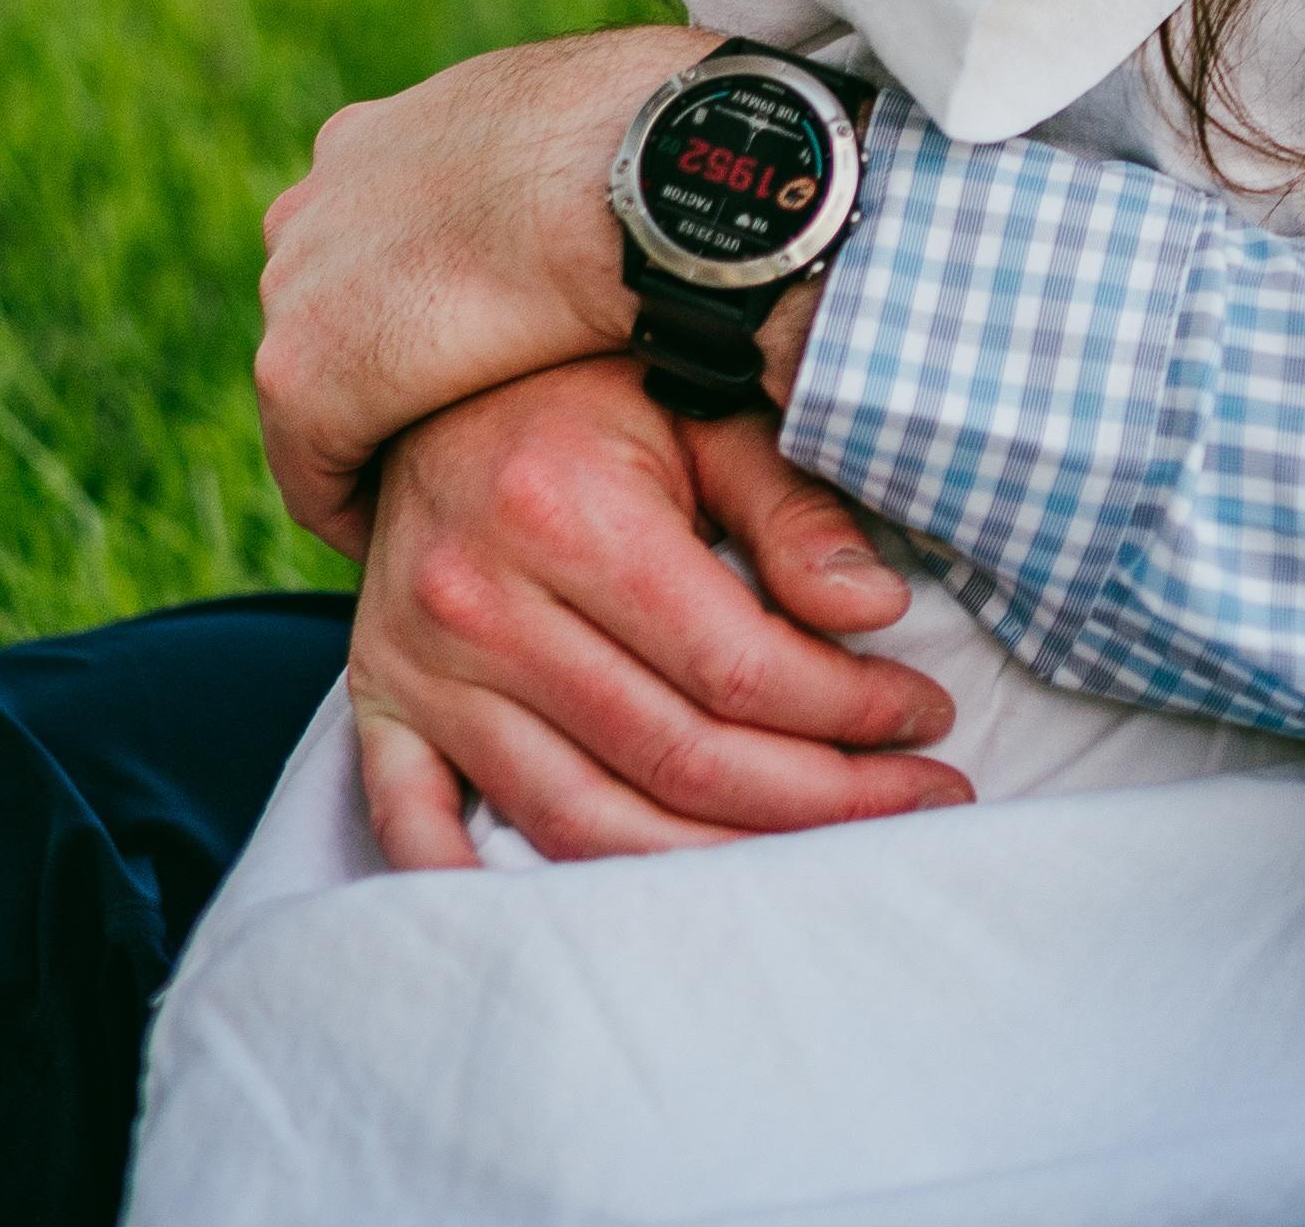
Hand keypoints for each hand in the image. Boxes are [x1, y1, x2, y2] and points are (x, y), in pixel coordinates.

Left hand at [256, 24, 703, 546]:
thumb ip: (570, 172)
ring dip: (385, 438)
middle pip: (334, 314)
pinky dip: (363, 508)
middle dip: (391, 374)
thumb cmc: (659, 146)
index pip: (372, 247)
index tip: (472, 370)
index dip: (421, 317)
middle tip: (463, 438)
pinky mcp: (304, 373)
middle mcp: (318, 202)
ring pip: (323, 391)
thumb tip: (642, 201)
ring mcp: (298, 284)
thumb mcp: (598, 134)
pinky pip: (317, 471)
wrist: (637, 171)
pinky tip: (428, 538)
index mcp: (382, 138)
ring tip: (453, 499)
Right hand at [341, 356, 965, 864]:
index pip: (736, 665)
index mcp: (565, 512)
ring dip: (712, 863)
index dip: (850, 709)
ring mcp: (421, 667)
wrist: (430, 386)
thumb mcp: (704, 411)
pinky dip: (487, 891)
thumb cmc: (594, 394)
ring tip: (819, 861)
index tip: (926, 716)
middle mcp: (479, 601)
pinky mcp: (378, 706)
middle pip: (672, 757)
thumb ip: (790, 509)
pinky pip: (415, 828)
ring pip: (578, 820)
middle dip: (816, 800)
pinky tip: (594, 917)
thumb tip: (876, 611)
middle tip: (915, 801)